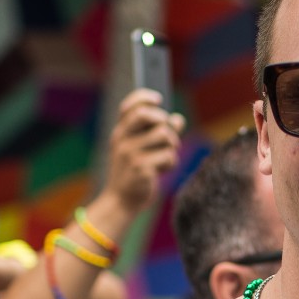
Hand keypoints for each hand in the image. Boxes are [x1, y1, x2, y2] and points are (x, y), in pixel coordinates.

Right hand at [104, 89, 185, 213]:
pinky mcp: (141, 168)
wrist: (121, 202)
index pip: (128, 106)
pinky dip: (171, 163)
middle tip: (167, 136)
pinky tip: (163, 171)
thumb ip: (158, 133)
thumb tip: (178, 119)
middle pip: (146, 114)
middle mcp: (122, 140)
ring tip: (166, 157)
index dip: (144, 97)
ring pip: (164, 134)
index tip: (158, 99)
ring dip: (172, 145)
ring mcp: (131, 154)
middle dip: (163, 121)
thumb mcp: (142, 151)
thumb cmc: (135, 174)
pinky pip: (169, 155)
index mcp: (120, 133)